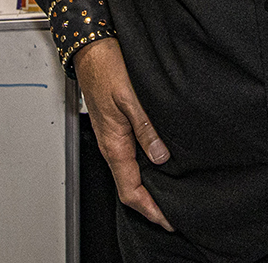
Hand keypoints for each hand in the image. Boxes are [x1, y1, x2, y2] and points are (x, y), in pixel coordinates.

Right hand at [71, 38, 172, 230]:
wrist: (91, 47)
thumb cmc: (107, 67)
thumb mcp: (131, 98)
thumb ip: (146, 128)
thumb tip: (161, 156)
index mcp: (114, 144)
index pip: (130, 190)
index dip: (150, 209)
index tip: (169, 220)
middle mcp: (113, 144)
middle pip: (131, 186)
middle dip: (152, 203)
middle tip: (176, 212)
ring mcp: (115, 136)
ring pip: (132, 171)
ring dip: (151, 186)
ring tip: (174, 192)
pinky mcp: (118, 125)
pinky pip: (132, 155)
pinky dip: (147, 167)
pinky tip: (162, 162)